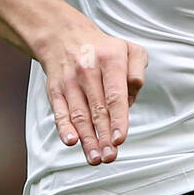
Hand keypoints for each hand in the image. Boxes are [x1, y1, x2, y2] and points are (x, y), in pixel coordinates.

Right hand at [38, 19, 148, 164]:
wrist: (65, 36)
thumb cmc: (104, 49)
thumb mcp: (130, 49)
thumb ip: (138, 71)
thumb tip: (132, 95)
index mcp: (111, 60)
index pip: (115, 95)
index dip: (118, 119)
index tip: (119, 139)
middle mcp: (88, 70)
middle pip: (97, 109)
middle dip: (104, 136)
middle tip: (110, 156)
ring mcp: (70, 80)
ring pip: (79, 114)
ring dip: (87, 139)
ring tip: (95, 158)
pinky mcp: (55, 89)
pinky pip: (59, 110)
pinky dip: (63, 127)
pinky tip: (70, 141)